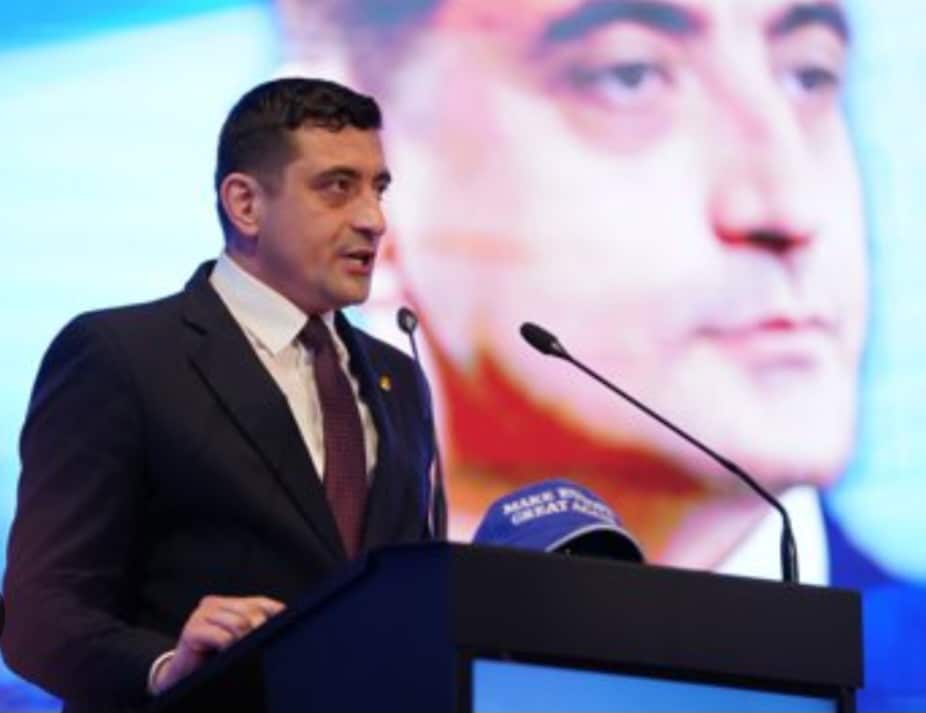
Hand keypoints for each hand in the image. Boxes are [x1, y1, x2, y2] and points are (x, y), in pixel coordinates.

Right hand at [151, 595, 284, 694]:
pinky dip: (231, 647)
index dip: (275, 611)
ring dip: (246, 639)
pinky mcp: (192, 630)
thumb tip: (281, 624)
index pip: (259, 601)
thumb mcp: (236, 639)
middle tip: (265, 643)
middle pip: (250, 610)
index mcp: (227, 603)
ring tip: (248, 651)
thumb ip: (252, 628)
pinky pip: (221, 636)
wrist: (181, 673)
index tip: (287, 621)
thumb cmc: (211, 656)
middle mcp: (214, 604)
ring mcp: (201, 615)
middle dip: (261, 628)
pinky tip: (231, 654)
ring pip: (238, 622)